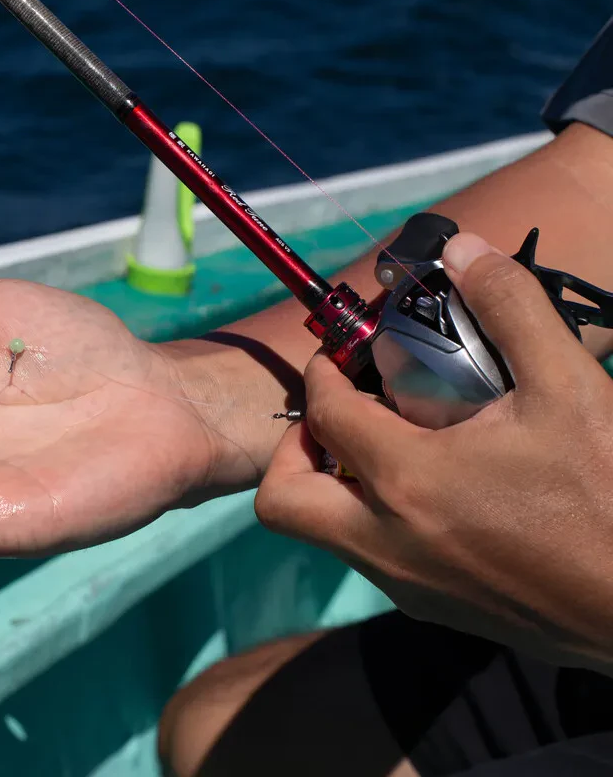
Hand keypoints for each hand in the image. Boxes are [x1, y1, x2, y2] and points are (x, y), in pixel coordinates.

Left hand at [255, 233, 612, 672]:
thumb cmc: (612, 494)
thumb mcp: (570, 386)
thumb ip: (510, 308)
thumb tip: (462, 250)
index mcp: (407, 482)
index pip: (323, 416)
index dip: (322, 373)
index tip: (340, 356)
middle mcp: (386, 543)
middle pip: (281, 503)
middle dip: (292, 451)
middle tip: (339, 418)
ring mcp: (406, 585)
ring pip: (323, 536)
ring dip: (331, 487)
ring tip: (386, 446)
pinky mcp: (434, 610)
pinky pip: (369, 560)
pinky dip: (372, 521)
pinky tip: (433, 490)